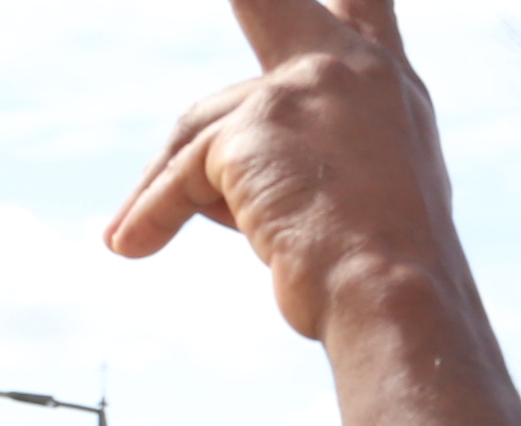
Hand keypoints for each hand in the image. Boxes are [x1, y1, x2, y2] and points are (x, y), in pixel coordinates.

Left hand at [106, 0, 458, 344]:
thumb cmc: (390, 278)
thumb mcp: (377, 200)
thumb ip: (322, 164)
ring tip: (131, 231)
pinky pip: (183, 177)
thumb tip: (223, 180)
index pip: (363, 7)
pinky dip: (154, 214)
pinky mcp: (254, 129)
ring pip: (203, 130)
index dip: (341, 0)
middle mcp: (351, 68)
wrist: (395, 300)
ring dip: (165, 186)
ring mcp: (302, 89)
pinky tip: (125, 244)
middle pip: (266, 2)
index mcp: (388, 86)